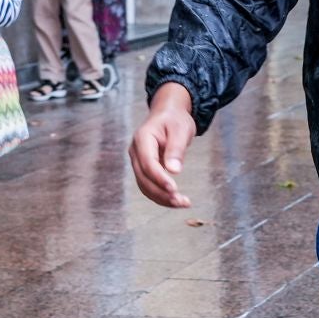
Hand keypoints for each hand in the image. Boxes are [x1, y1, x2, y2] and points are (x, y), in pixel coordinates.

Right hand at [130, 83, 196, 207]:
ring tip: (182, 203)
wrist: (168, 114)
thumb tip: (174, 170)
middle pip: (143, 178)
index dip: (160, 178)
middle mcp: (136, 151)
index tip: (174, 189)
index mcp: (142, 139)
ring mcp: (138, 161)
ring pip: (144, 186)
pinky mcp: (144, 169)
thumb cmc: (175, 119)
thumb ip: (176, 150)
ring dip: (161, 198)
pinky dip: (161, 195)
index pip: (148, 163)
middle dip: (161, 193)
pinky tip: (176, 200)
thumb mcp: (180, 130)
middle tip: (181, 201)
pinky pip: (149, 185)